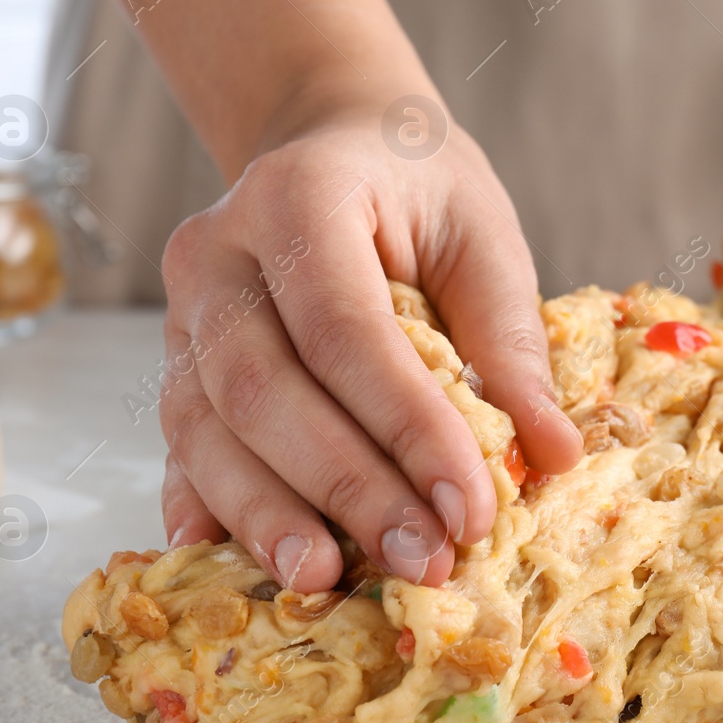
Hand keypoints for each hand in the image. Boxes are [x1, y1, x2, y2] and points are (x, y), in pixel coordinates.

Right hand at [158, 116, 582, 591]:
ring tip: (328, 579)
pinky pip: (177, 443)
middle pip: (262, 389)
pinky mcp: (173, 361)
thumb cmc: (417, 187)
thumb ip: (508, 342)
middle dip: (345, 487)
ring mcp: (180, 309)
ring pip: (203, 426)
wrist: (333, 143)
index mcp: (299, 197)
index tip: (469, 507)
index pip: (347, 331)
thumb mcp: (482, 237)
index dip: (407, 429)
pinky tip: (236, 560)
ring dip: (268, 514)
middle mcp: (217, 252)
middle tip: (419, 559)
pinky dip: (208, 506)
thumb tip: (549, 455)